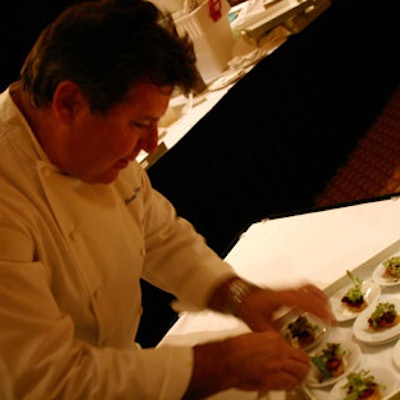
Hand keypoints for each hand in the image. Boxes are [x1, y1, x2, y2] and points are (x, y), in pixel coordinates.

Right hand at [186, 330, 310, 397]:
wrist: (226, 359)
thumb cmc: (233, 350)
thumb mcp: (254, 340)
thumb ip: (266, 346)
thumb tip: (272, 353)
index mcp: (274, 338)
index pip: (293, 348)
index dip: (294, 357)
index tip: (293, 361)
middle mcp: (280, 349)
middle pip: (303, 359)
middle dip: (303, 367)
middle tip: (301, 372)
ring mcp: (279, 363)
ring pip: (301, 372)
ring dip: (300, 378)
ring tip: (297, 381)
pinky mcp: (275, 377)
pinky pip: (291, 383)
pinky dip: (291, 385)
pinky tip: (288, 386)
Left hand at [238, 283, 335, 331]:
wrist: (239, 295)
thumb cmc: (248, 308)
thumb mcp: (260, 326)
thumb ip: (274, 337)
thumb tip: (287, 349)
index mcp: (282, 299)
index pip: (305, 302)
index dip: (319, 310)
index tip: (329, 319)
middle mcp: (286, 292)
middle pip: (310, 293)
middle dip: (323, 305)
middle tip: (331, 319)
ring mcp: (286, 289)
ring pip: (308, 287)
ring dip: (320, 297)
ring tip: (327, 310)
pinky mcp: (285, 289)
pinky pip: (303, 287)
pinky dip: (313, 293)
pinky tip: (315, 301)